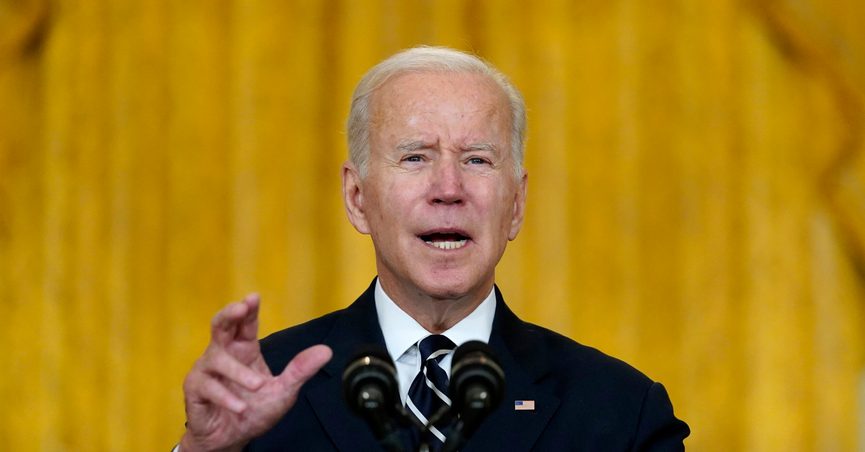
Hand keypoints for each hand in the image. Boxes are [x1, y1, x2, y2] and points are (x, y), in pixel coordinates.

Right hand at [179, 294, 331, 451]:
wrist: (231, 440)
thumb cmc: (253, 411)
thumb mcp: (283, 391)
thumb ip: (300, 370)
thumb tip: (326, 351)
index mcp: (244, 350)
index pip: (245, 323)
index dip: (248, 309)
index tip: (254, 297)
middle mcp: (223, 354)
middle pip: (220, 325)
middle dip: (229, 314)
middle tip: (240, 308)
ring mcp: (206, 371)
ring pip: (217, 359)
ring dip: (238, 373)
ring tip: (257, 386)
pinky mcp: (195, 390)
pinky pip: (208, 387)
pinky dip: (226, 397)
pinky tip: (240, 407)